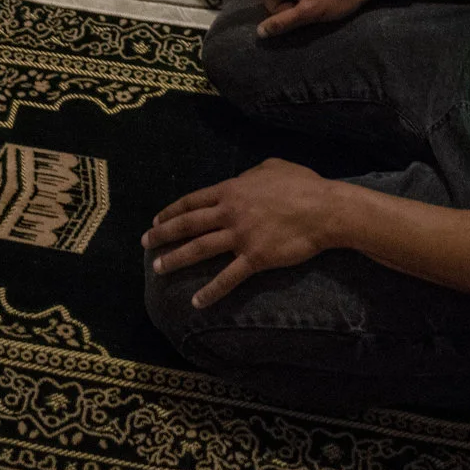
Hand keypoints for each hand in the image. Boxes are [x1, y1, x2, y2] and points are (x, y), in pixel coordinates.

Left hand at [143, 159, 340, 307]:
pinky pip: (227, 278)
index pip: (192, 201)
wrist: (324, 210)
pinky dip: (211, 292)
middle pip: (188, 225)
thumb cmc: (302, 185)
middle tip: (145, 243)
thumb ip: (251, 173)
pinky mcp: (254, 259)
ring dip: (176, 259)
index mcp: (231, 190)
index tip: (156, 220)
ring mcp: (240, 236)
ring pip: (200, 249)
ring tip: (158, 268)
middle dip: (163, 235)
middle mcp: (229, 212)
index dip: (172, 211)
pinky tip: (196, 302)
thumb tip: (243, 179)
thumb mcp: (272, 166)